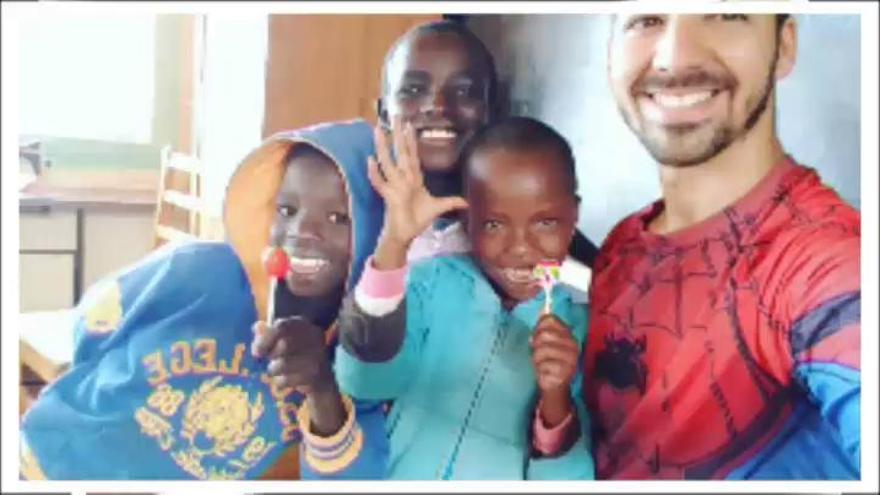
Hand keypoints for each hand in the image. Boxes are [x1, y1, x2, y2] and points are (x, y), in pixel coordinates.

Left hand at [251, 316, 333, 394]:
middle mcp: (314, 337)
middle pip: (284, 345)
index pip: (282, 326)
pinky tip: (286, 381)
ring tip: (278, 372)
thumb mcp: (280, 340)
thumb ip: (267, 333)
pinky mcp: (316, 375)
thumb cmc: (294, 355)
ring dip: (275, 370)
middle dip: (272, 356)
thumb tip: (257, 328)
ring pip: (284, 364)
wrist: (320, 378)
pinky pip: (289, 379)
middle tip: (272, 362)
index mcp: (303, 325)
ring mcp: (318, 356)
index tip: (256, 352)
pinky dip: (282, 382)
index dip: (265, 339)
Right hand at [367, 116, 467, 269]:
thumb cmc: (418, 219)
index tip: (409, 125)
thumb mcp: (438, 207)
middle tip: (394, 116)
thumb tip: (466, 202)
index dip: (411, 140)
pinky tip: (370, 160)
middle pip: (400, 152)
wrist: (406, 234)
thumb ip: (451, 202)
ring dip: (383, 146)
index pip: (412, 154)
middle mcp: (403, 178)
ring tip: (378, 130)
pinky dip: (375, 173)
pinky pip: (379, 182)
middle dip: (398, 134)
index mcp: (414, 178)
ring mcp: (394, 185)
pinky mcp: (388, 196)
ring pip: (387, 162)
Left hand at [531, 314, 579, 425]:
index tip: (538, 338)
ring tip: (542, 364)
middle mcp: (573, 346)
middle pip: (544, 334)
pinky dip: (540, 370)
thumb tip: (543, 311)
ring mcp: (570, 360)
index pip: (549, 320)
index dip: (538, 328)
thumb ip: (545, 328)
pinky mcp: (564, 374)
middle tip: (539, 354)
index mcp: (569, 335)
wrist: (555, 385)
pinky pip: (543, 366)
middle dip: (536, 345)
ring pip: (542, 350)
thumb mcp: (546, 342)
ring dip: (537, 359)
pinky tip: (545, 373)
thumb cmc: (549, 361)